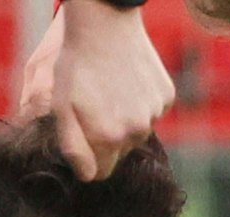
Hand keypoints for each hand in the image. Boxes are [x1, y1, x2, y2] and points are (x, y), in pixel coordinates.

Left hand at [37, 0, 173, 180]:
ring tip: (110, 90)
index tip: (82, 134)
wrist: (105, 25)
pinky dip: (141, 102)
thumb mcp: (62, 109)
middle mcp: (137, 132)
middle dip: (107, 137)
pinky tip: (128, 81)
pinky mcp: (166, 97)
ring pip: (137, 131)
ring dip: (125, 118)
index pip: (101, 172)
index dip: (89, 157)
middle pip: (120, 152)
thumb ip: (74, 149)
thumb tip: (88, 176)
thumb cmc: (77, 66)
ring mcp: (155, 114)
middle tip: (94, 105)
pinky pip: (152, 112)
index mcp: (109, 139)